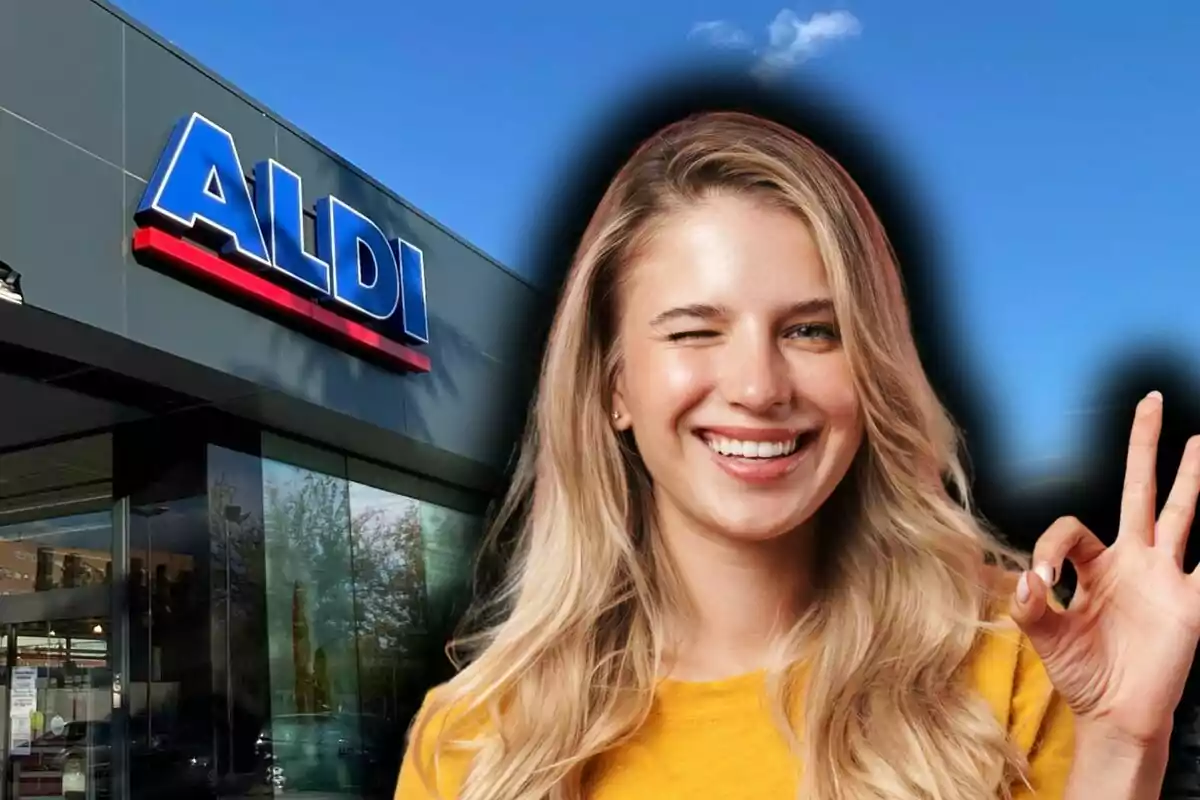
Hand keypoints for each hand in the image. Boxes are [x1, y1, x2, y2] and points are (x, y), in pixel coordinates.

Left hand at [1010, 391, 1199, 746]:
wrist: (1115, 714)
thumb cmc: (1081, 673)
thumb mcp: (1045, 637)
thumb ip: (1031, 607)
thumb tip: (1024, 581)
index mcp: (1093, 564)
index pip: (1072, 527)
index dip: (1050, 547)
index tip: (1040, 582)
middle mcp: (1132, 560)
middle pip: (1139, 490)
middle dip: (1143, 447)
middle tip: (1149, 401)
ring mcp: (1165, 577)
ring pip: (1180, 513)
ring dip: (1190, 478)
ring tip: (1196, 440)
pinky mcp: (1190, 604)